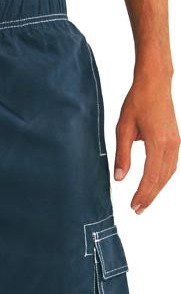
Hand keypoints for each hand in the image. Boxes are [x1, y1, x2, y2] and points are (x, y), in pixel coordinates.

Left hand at [114, 76, 179, 212]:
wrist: (155, 83)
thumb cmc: (137, 101)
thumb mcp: (123, 128)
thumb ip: (122, 154)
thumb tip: (119, 178)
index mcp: (157, 142)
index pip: (150, 176)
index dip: (142, 193)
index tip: (133, 206)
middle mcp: (170, 144)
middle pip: (161, 178)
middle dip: (150, 196)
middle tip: (138, 210)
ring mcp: (176, 142)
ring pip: (169, 173)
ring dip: (158, 188)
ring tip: (145, 200)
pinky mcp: (176, 139)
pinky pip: (172, 164)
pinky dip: (163, 177)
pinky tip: (155, 183)